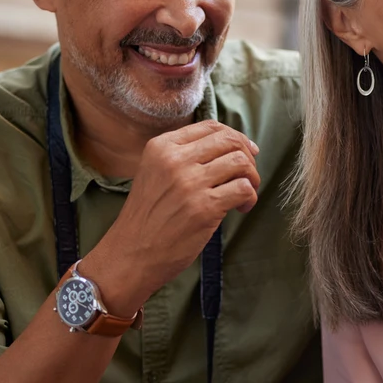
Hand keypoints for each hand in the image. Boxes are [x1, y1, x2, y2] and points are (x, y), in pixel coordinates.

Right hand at [78, 120, 260, 314]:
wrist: (130, 255)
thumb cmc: (148, 217)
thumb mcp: (155, 173)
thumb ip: (185, 156)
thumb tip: (233, 146)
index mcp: (162, 147)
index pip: (211, 127)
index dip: (236, 138)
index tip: (246, 152)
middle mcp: (175, 159)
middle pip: (230, 141)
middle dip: (248, 156)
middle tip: (248, 176)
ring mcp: (189, 183)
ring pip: (241, 162)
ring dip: (252, 178)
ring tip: (245, 194)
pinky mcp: (204, 207)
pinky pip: (244, 189)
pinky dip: (250, 198)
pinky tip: (241, 208)